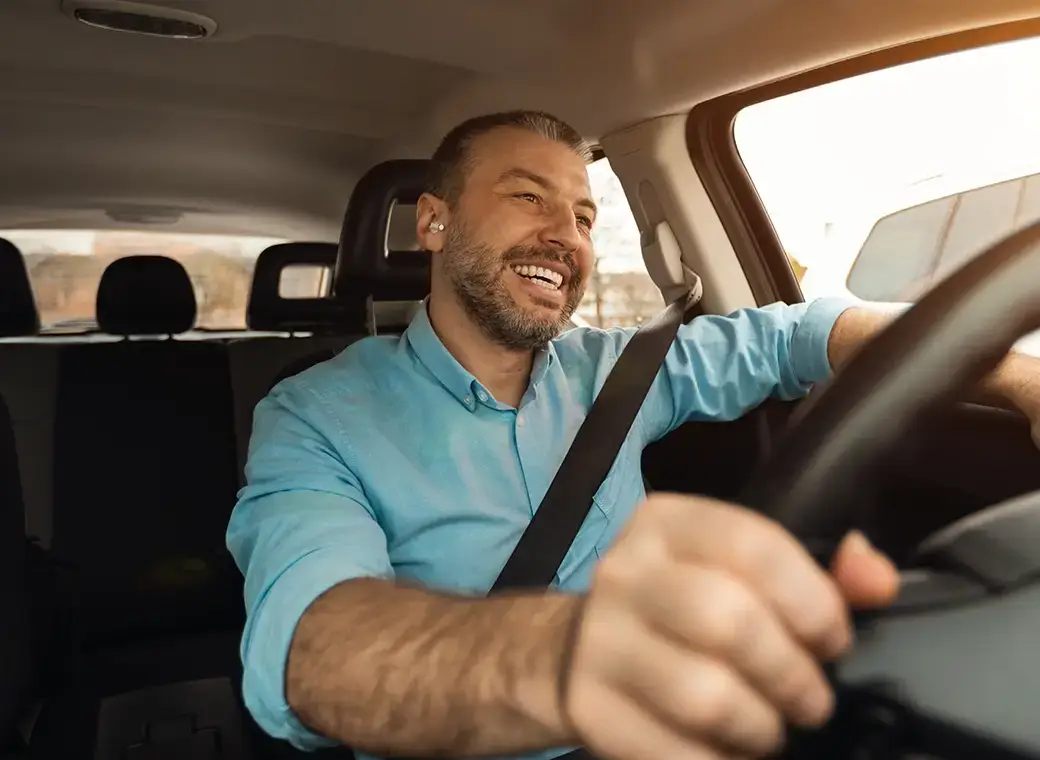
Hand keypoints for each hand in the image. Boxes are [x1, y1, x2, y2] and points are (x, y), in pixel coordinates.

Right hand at [561, 492, 898, 759]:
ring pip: (706, 696)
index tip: (832, 639)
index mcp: (667, 525)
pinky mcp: (590, 707)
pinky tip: (726, 751)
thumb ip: (818, 572)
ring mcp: (600, 640)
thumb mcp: (737, 571)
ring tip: (768, 728)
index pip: (754, 547)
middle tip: (809, 699)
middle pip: (730, 622)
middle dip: (793, 675)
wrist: (580, 645)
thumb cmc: (681, 602)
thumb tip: (876, 579)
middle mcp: (625, 573)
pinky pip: (676, 754)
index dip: (814, 602)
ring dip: (761, 727)